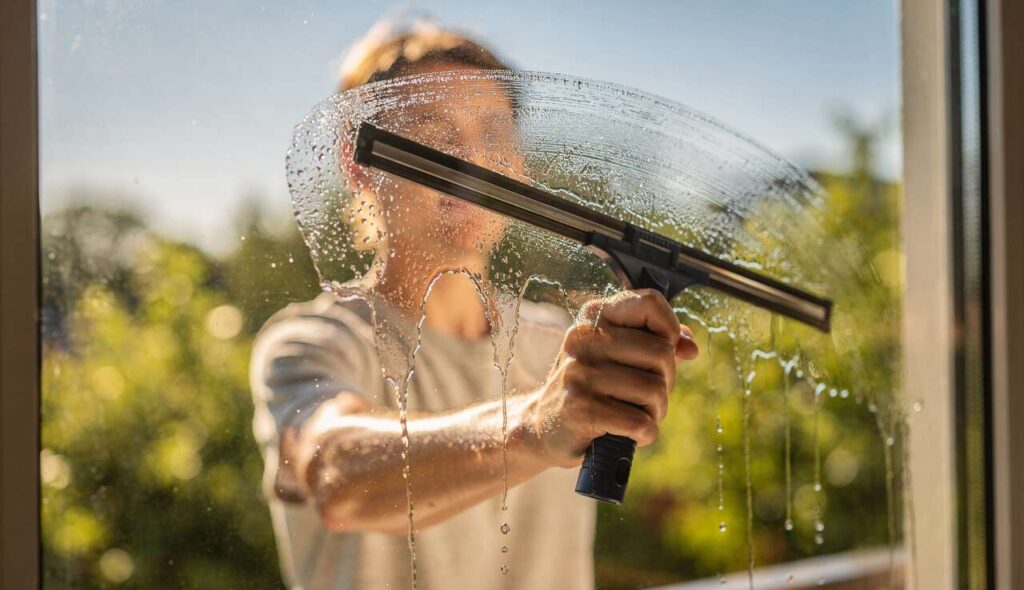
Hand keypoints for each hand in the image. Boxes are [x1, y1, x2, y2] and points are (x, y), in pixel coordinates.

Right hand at [518, 289, 698, 467]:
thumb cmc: (590, 386)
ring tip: (635, 414)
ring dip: (655, 411)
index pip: (650, 302)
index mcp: (594, 315)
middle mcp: (583, 338)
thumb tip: (690, 348)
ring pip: (654, 390)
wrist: (544, 425)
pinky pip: (640, 422)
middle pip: (661, 353)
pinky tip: (630, 433)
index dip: (670, 329)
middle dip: (665, 381)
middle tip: (646, 394)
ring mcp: (579, 373)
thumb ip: (657, 342)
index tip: (662, 350)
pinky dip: (645, 433)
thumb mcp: (617, 354)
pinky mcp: (580, 409)